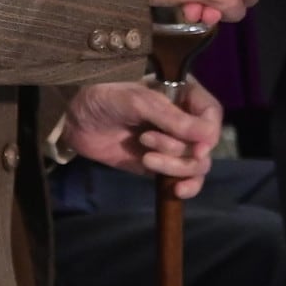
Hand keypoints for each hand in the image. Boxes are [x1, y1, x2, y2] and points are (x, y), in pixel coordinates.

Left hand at [62, 78, 221, 196]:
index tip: (197, 148)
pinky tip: (176, 190)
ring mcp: (171, 144)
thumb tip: (206, 139)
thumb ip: (172, 119)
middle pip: (205, 144)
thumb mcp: (138, 102)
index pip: (210, 113)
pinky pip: (184, 178)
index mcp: (181, 95)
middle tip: (148, 142)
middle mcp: (182, 120)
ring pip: (195, 164)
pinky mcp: (159, 164)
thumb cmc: (106, 96)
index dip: (209, 132)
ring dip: (175, 165)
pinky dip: (186, 186)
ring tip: (146, 158)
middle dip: (180, 149)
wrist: (74, 118)